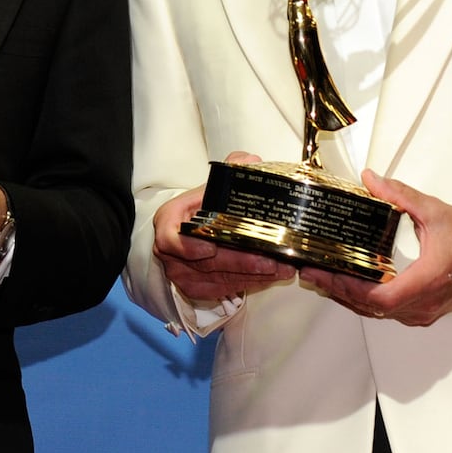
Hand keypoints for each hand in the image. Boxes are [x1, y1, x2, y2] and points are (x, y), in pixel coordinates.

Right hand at [153, 152, 295, 301]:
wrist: (197, 227)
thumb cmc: (205, 206)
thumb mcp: (215, 183)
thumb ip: (233, 169)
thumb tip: (251, 162)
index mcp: (170, 220)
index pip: (170, 239)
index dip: (188, 247)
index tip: (211, 248)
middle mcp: (171, 251)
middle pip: (206, 264)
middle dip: (242, 262)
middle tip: (271, 260)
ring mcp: (182, 273)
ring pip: (219, 280)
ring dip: (252, 275)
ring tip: (281, 267)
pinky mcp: (196, 288)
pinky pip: (223, 290)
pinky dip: (248, 283)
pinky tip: (270, 276)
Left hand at [300, 171, 451, 325]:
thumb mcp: (435, 211)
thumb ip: (400, 195)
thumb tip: (371, 179)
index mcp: (428, 279)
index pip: (382, 298)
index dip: (350, 289)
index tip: (326, 273)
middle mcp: (424, 303)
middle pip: (372, 308)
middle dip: (338, 291)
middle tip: (312, 272)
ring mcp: (423, 312)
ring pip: (378, 314)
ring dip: (348, 298)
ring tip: (322, 277)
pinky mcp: (422, 313)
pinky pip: (387, 313)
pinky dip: (364, 301)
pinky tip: (348, 286)